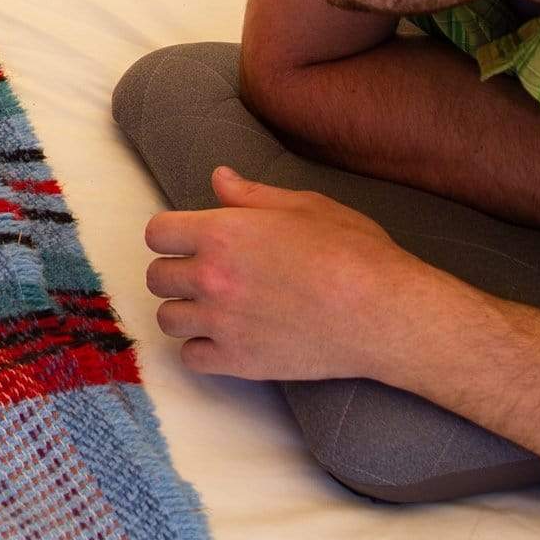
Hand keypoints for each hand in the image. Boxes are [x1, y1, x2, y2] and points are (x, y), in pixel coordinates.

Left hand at [143, 165, 449, 381]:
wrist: (383, 312)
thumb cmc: (353, 252)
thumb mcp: (305, 206)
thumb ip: (252, 195)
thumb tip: (219, 178)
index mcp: (222, 232)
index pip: (158, 232)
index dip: (172, 234)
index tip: (189, 240)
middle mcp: (211, 277)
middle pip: (157, 277)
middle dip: (176, 272)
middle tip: (205, 275)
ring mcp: (222, 322)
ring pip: (168, 319)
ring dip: (185, 312)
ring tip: (212, 308)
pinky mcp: (238, 361)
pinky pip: (190, 358)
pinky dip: (201, 350)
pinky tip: (223, 339)